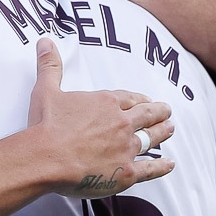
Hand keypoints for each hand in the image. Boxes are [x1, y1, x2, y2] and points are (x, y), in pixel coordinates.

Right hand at [26, 38, 174, 197]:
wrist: (46, 157)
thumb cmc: (46, 125)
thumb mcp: (46, 90)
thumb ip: (50, 66)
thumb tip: (45, 42)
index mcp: (106, 103)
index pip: (129, 98)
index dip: (138, 99)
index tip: (145, 100)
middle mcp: (121, 123)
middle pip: (146, 115)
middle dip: (158, 112)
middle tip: (166, 111)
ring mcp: (126, 148)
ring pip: (152, 138)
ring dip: (163, 132)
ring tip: (170, 128)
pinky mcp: (125, 172)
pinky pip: (150, 169)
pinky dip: (161, 166)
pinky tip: (169, 163)